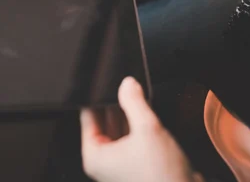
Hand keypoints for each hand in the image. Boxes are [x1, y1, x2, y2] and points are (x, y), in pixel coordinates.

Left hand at [81, 77, 203, 181]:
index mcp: (95, 156)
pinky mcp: (136, 163)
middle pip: (104, 120)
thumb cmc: (162, 177)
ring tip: (135, 92)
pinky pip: (132, 136)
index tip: (102, 77)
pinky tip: (145, 109)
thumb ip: (134, 102)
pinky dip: (137, 123)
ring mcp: (120, 163)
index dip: (95, 95)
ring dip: (127, 111)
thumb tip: (126, 83)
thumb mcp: (147, 130)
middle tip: (122, 81)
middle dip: (114, 102)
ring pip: (119, 127)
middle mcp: (104, 161)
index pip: (88, 116)